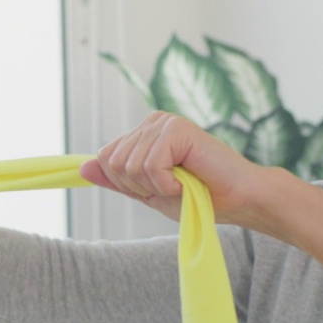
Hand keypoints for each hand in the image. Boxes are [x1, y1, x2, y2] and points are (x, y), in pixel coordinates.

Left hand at [79, 111, 259, 223]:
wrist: (239, 200)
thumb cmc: (200, 197)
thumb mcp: (148, 193)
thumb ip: (117, 180)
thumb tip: (82, 167)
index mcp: (142, 133)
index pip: (105, 159)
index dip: (127, 184)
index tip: (158, 188)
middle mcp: (151, 122)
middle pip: (114, 163)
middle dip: (139, 186)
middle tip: (173, 186)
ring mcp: (164, 122)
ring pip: (130, 166)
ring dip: (156, 186)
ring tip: (183, 182)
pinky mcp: (177, 128)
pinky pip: (150, 164)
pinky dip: (167, 183)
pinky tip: (188, 179)